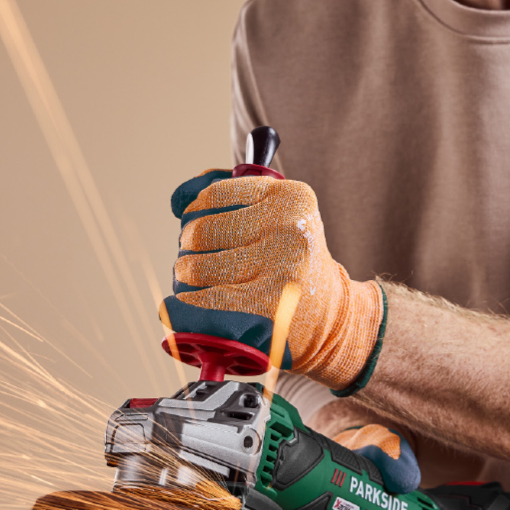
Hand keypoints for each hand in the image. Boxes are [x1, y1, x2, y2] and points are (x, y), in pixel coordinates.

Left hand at [161, 171, 383, 390]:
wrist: (329, 316)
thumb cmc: (289, 261)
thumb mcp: (279, 216)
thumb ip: (232, 198)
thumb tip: (179, 199)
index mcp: (292, 198)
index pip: (215, 194)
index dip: (195, 212)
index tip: (195, 222)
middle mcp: (290, 232)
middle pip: (201, 232)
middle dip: (187, 247)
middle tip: (192, 258)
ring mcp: (280, 273)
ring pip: (196, 268)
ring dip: (184, 277)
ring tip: (196, 282)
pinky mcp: (266, 312)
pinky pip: (202, 302)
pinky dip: (186, 305)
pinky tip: (192, 304)